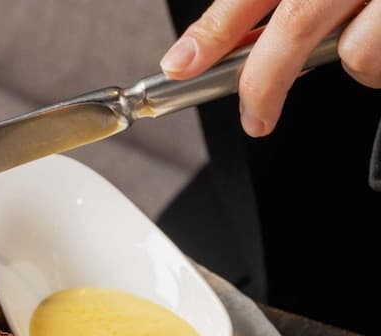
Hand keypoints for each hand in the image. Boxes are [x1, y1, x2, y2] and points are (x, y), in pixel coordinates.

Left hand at [160, 0, 380, 135]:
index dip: (215, 30)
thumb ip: (281, 5)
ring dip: (358, 62)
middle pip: (297, 22)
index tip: (182, 65)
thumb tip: (230, 47)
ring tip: (373, 33)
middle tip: (255, 116)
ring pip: (356, 54)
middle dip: (264, 80)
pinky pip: (380, 61)